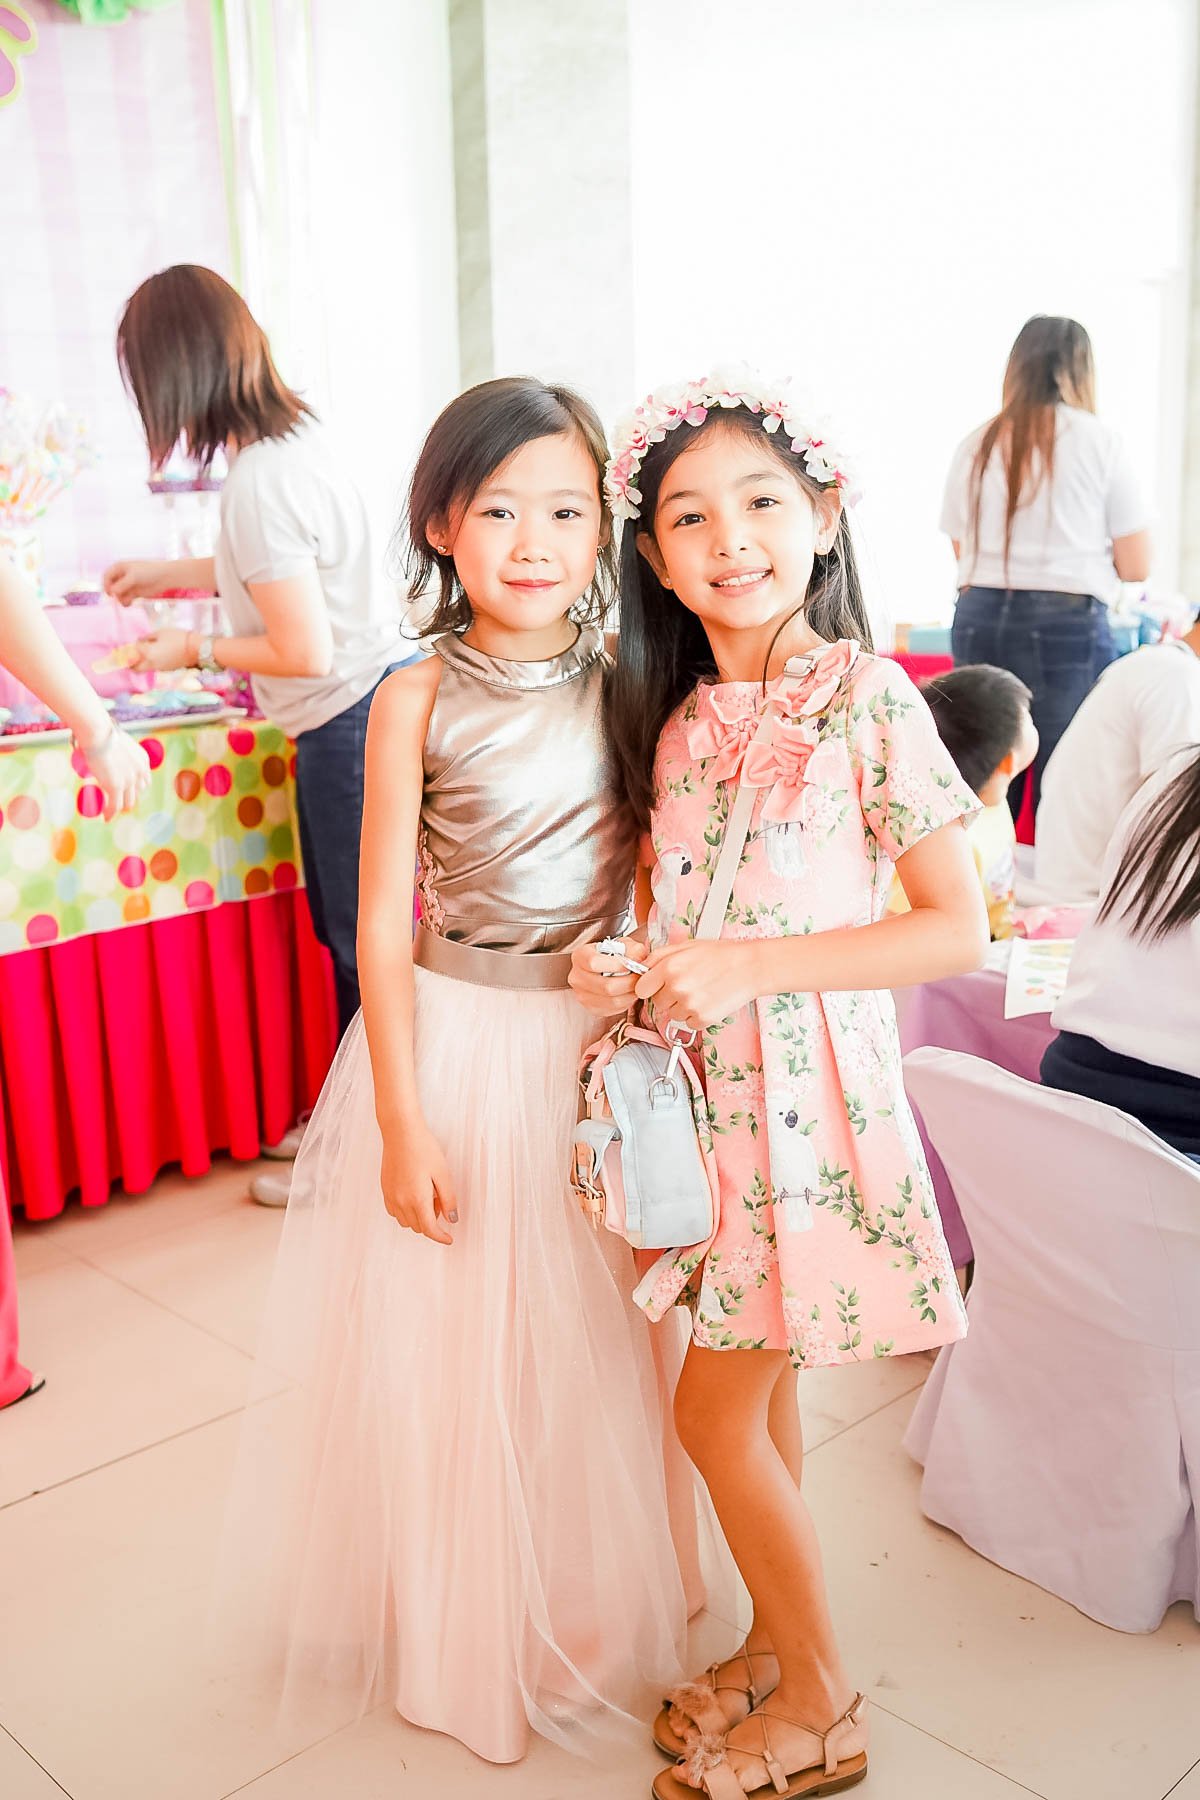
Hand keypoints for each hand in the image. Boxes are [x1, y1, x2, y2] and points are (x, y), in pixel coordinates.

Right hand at [78, 726, 151, 819]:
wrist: (98, 733)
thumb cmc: (102, 733)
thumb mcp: (119, 744)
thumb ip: (120, 754)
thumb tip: (107, 755)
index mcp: (143, 760)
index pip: (144, 780)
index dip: (136, 787)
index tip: (127, 791)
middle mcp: (140, 772)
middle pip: (138, 792)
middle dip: (129, 797)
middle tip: (118, 801)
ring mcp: (129, 780)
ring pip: (128, 802)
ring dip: (120, 807)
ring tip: (111, 811)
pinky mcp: (116, 786)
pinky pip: (115, 805)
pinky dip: (111, 813)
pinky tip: (107, 818)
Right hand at [103, 559, 167, 604]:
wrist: (164, 577)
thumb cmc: (148, 572)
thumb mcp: (133, 577)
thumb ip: (121, 585)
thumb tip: (112, 593)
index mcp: (119, 567)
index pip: (106, 576)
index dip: (106, 585)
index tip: (110, 593)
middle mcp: (122, 576)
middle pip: (111, 587)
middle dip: (114, 594)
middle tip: (118, 598)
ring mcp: (127, 585)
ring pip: (118, 595)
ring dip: (121, 599)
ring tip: (128, 601)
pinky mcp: (134, 593)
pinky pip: (125, 600)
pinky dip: (126, 602)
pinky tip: (131, 603)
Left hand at [131, 627, 195, 672]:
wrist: (195, 649)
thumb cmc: (177, 638)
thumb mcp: (161, 632)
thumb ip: (147, 637)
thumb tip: (140, 640)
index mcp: (147, 653)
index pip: (133, 651)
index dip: (132, 646)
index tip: (136, 641)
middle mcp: (151, 664)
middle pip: (135, 668)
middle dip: (131, 662)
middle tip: (134, 654)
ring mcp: (159, 668)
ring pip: (144, 669)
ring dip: (141, 662)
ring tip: (146, 652)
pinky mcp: (166, 670)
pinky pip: (153, 668)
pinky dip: (151, 663)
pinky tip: (157, 654)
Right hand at [379, 1116, 457, 1244]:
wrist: (401, 1132)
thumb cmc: (423, 1149)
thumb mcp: (443, 1174)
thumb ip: (448, 1199)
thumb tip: (452, 1219)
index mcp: (417, 1199)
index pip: (429, 1229)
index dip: (440, 1237)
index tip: (448, 1239)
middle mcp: (401, 1201)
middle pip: (417, 1227)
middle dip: (432, 1223)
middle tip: (440, 1202)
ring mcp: (390, 1196)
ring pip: (405, 1221)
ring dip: (418, 1217)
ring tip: (427, 1195)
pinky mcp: (384, 1189)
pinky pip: (394, 1211)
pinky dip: (406, 1211)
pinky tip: (413, 1195)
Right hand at [568, 936, 649, 1018]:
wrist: (608, 967)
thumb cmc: (614, 954)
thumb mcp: (624, 944)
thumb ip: (633, 949)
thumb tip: (639, 958)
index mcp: (580, 956)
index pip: (594, 962)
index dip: (616, 965)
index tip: (630, 965)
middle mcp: (577, 976)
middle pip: (606, 986)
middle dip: (629, 982)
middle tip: (640, 977)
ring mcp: (582, 994)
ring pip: (612, 1000)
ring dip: (630, 994)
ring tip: (637, 985)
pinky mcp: (591, 1008)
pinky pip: (613, 1009)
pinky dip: (626, 1002)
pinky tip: (629, 992)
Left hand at [635, 940, 762, 1031]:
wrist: (750, 967)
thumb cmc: (721, 954)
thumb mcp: (686, 946)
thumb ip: (660, 956)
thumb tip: (641, 968)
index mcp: (669, 967)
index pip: (641, 988)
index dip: (650, 986)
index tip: (658, 985)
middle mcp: (676, 988)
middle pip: (657, 1003)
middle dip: (668, 996)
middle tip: (688, 984)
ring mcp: (689, 1005)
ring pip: (673, 1014)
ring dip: (683, 1007)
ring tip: (701, 991)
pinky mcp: (702, 1019)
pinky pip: (689, 1023)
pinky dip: (697, 1016)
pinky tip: (708, 1000)